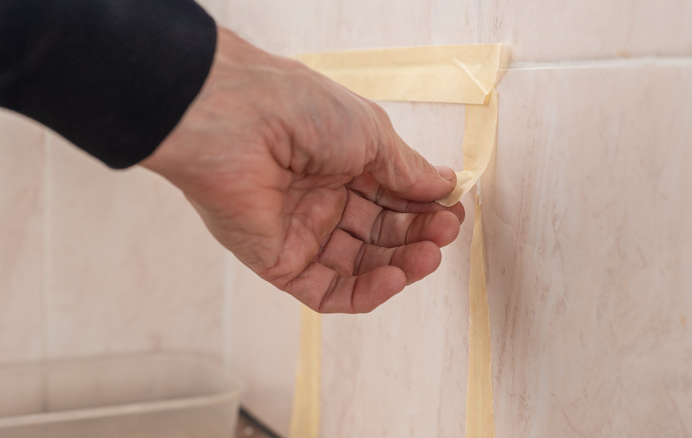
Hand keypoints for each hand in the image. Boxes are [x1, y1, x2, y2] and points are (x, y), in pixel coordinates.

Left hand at [141, 28, 463, 312]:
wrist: (238, 121)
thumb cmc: (302, 110)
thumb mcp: (371, 134)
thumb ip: (407, 169)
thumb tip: (445, 185)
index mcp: (342, 163)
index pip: (392, 197)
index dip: (424, 208)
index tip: (453, 211)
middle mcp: (322, 199)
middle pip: (381, 233)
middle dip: (417, 236)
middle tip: (445, 233)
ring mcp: (301, 233)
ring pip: (360, 265)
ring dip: (400, 265)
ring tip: (430, 256)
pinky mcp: (279, 263)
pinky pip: (328, 290)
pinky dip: (365, 292)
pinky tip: (395, 278)